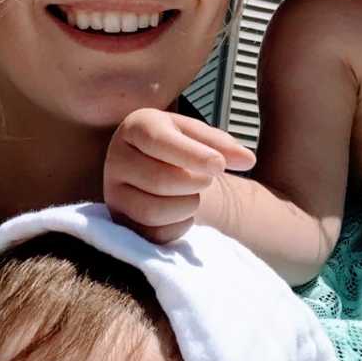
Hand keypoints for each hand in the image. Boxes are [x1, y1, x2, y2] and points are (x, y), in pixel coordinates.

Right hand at [104, 108, 254, 243]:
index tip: (220, 166)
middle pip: (158, 179)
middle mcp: (117, 157)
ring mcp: (114, 192)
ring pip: (152, 210)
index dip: (193, 155)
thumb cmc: (181, 150)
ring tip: (195, 195)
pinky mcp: (120, 221)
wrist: (162, 171)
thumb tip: (247, 160)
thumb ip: (223, 144)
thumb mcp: (200, 137)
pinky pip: (151, 233)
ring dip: (186, 206)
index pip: (158, 140)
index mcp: (136, 126)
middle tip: (208, 180)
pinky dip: (177, 226)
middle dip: (194, 183)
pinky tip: (184, 213)